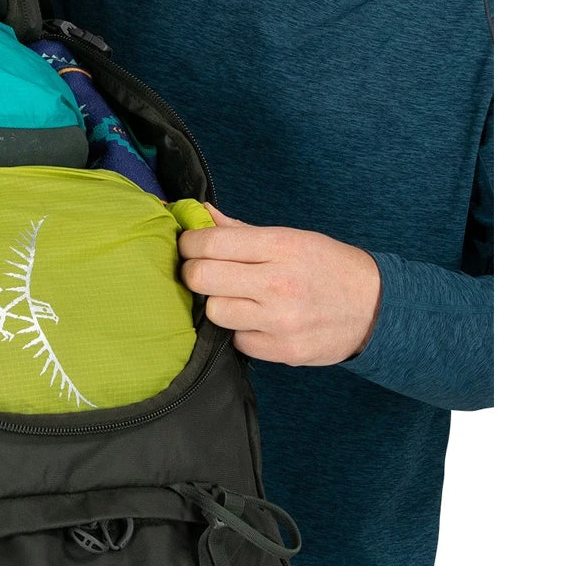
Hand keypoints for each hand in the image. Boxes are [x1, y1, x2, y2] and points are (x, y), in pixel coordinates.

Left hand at [179, 204, 380, 366]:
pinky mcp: (283, 350)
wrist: (377, 309)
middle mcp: (278, 283)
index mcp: (280, 246)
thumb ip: (242, 230)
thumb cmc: (329, 267)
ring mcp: (280, 320)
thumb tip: (201, 215)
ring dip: (217, 304)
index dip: (189, 243)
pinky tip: (258, 321)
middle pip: (201, 278)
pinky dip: (241, 331)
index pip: (210, 243)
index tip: (190, 245)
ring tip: (235, 298)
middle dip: (193, 272)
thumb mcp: (292, 238)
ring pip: (214, 312)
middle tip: (201, 272)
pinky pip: (237, 340)